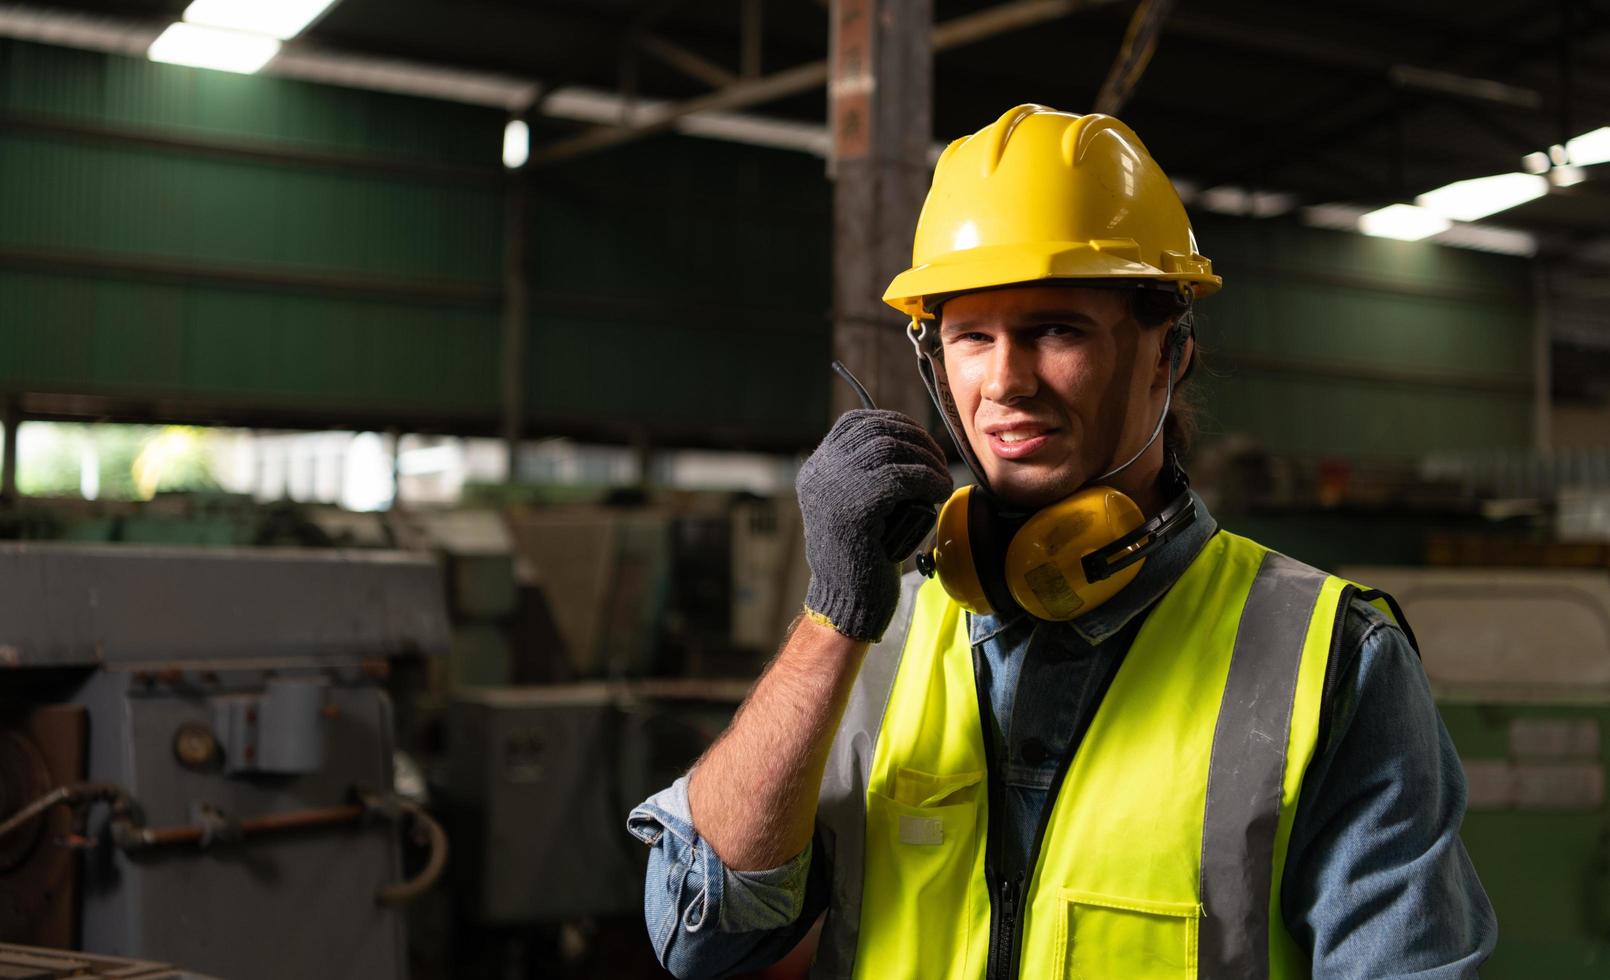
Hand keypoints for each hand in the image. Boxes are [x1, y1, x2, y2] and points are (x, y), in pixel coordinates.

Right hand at [796, 409, 952, 640]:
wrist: (846, 604)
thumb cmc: (863, 560)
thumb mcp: (858, 507)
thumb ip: (868, 475)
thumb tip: (911, 444)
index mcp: (816, 472)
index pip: (854, 423)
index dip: (894, 423)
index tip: (920, 441)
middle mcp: (819, 475)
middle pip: (875, 432)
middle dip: (916, 439)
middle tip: (939, 462)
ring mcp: (832, 491)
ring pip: (889, 449)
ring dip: (926, 459)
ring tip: (942, 478)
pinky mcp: (853, 510)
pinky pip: (899, 478)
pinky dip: (927, 479)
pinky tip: (941, 490)